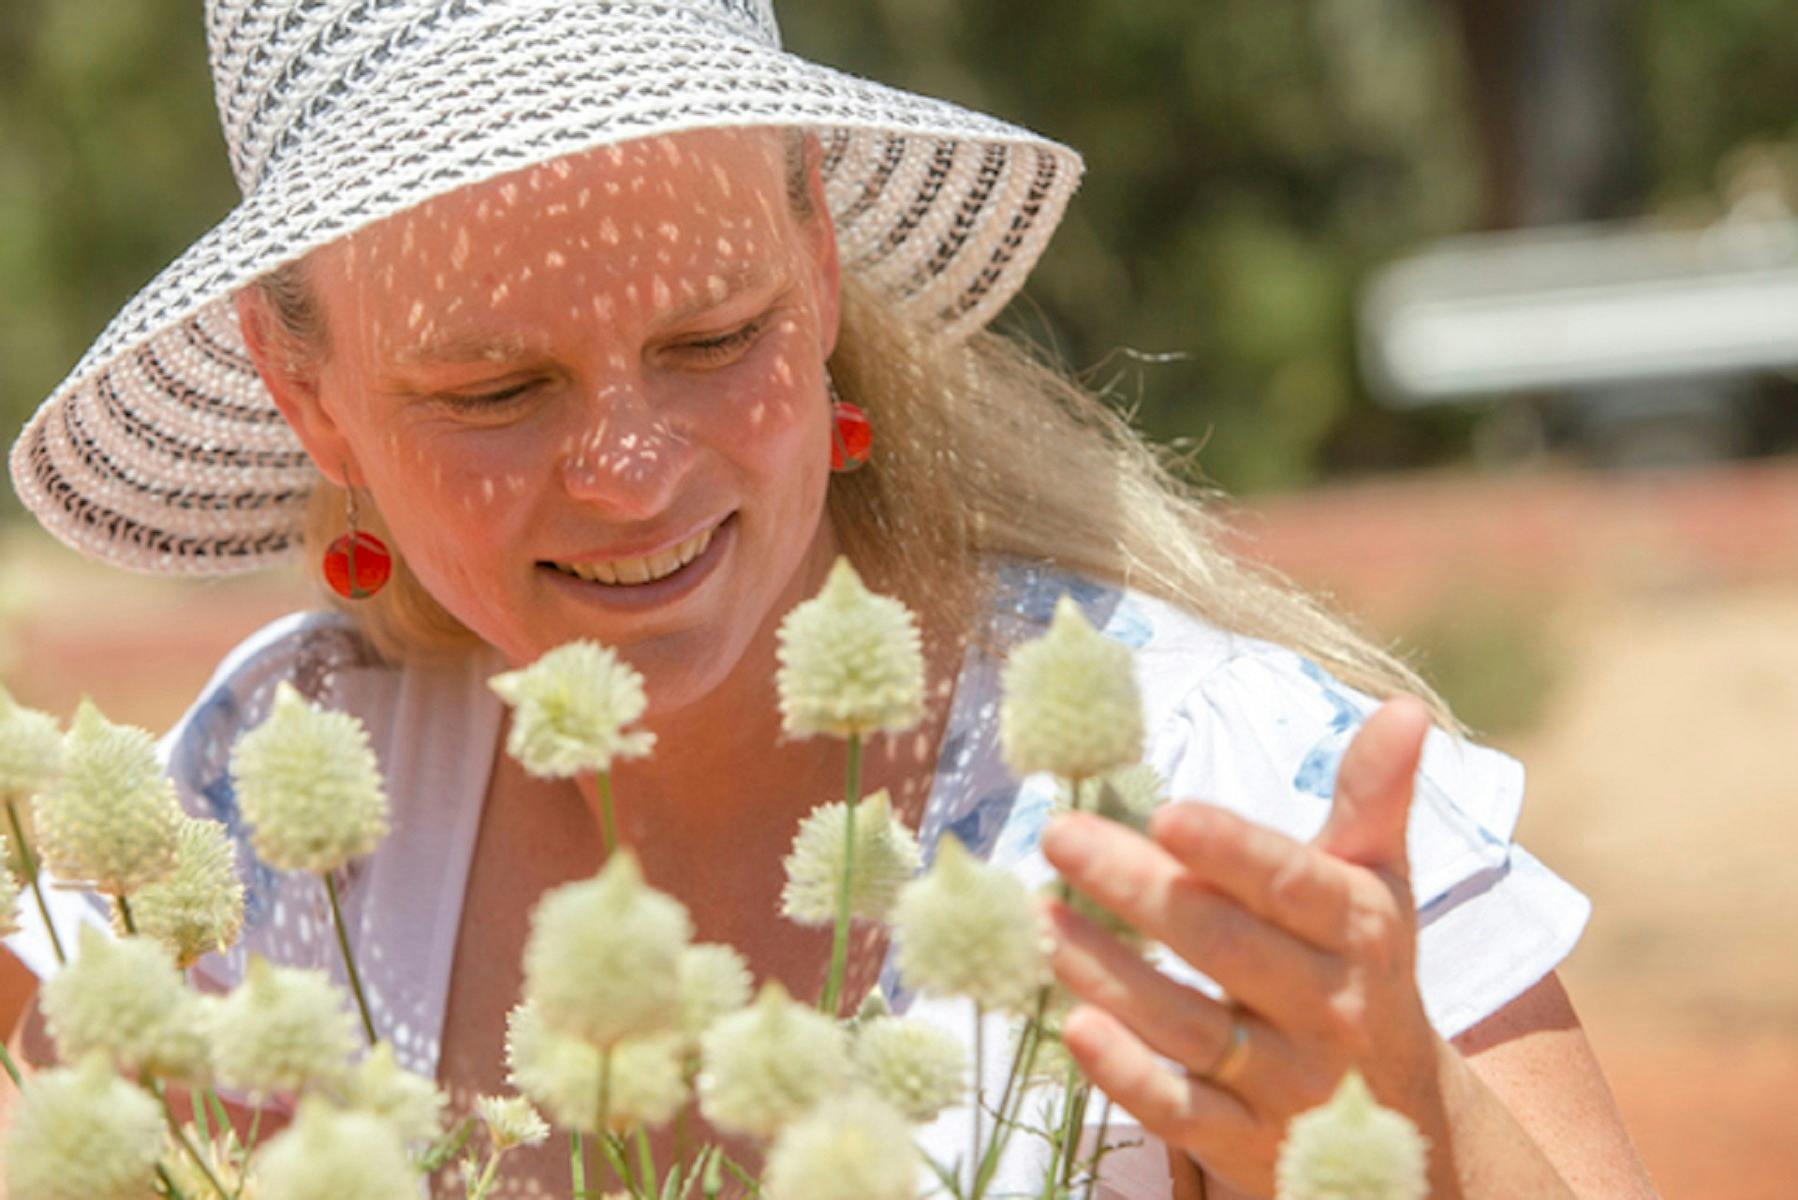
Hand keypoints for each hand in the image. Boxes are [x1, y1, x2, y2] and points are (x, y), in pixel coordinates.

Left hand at [1039, 697, 1451, 1197]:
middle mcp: (1330, 1009)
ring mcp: (1287, 1084)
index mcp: (1359, 931)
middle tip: (1059, 835)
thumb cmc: (1359, 967)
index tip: (1166, 810)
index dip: (1231, 851)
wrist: (1405, 1123)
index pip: (1293, 885)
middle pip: (1225, 945)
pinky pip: (1181, 1111)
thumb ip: (1372, 800)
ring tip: (1041, 920)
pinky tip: (1073, 1027)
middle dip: (1138, 888)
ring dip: (1109, 973)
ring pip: (1190, 1025)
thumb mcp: (1376, 885)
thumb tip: (1404, 709)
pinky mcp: (1246, 1144)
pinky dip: (1127, 1075)